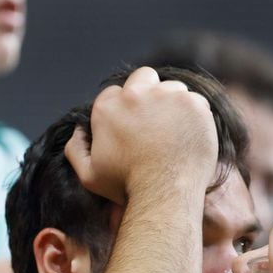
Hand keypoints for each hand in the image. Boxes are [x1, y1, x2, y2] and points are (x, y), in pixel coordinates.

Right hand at [64, 67, 217, 203]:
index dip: (125, 109)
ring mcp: (167, 96)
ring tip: (175, 131)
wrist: (166, 194)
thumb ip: (76, 149)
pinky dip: (195, 114)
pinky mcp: (193, 104)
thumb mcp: (89, 175)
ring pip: (172, 87)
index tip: (135, 126)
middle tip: (156, 120)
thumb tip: (79, 130)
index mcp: (107, 107)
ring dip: (173, 103)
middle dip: (149, 92)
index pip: (115, 93)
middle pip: (143, 77)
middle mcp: (136, 95)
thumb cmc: (127, 187)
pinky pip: (196, 100)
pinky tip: (191, 134)